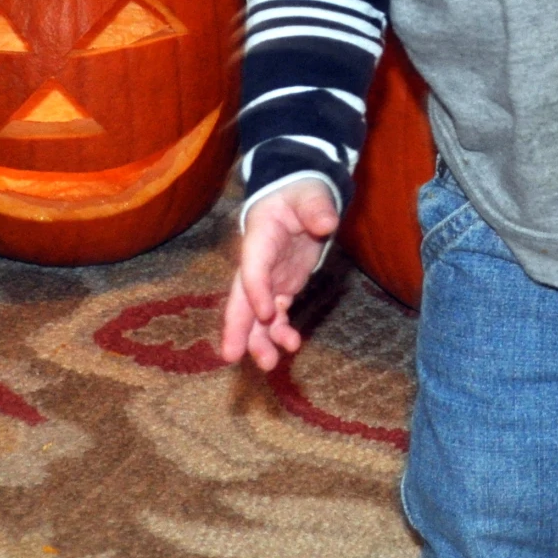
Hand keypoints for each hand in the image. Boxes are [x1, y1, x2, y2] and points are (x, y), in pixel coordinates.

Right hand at [219, 181, 340, 371]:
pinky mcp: (281, 287)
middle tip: (231, 356)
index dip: (256, 290)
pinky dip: (280, 331)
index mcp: (259, 237)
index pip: (253, 267)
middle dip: (237, 327)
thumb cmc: (301, 193)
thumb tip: (326, 222)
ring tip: (269, 364)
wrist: (300, 197)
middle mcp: (257, 262)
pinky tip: (290, 345)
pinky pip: (276, 315)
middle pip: (241, 298)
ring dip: (259, 339)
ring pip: (256, 314)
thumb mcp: (311, 195)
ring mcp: (268, 278)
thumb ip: (317, 208)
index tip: (267, 313)